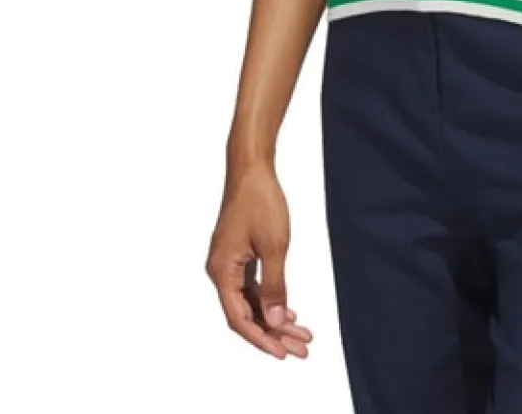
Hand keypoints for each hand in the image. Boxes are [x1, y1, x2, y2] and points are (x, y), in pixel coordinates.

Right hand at [205, 160, 314, 360]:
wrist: (252, 168)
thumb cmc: (260, 201)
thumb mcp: (274, 245)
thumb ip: (274, 285)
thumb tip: (273, 321)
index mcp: (221, 271)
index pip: (239, 318)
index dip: (261, 339)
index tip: (283, 353)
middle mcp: (220, 271)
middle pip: (245, 314)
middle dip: (273, 333)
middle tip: (301, 348)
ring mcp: (228, 263)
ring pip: (250, 302)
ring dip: (274, 318)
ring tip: (301, 334)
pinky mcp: (238, 255)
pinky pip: (251, 287)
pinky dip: (269, 300)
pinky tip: (287, 311)